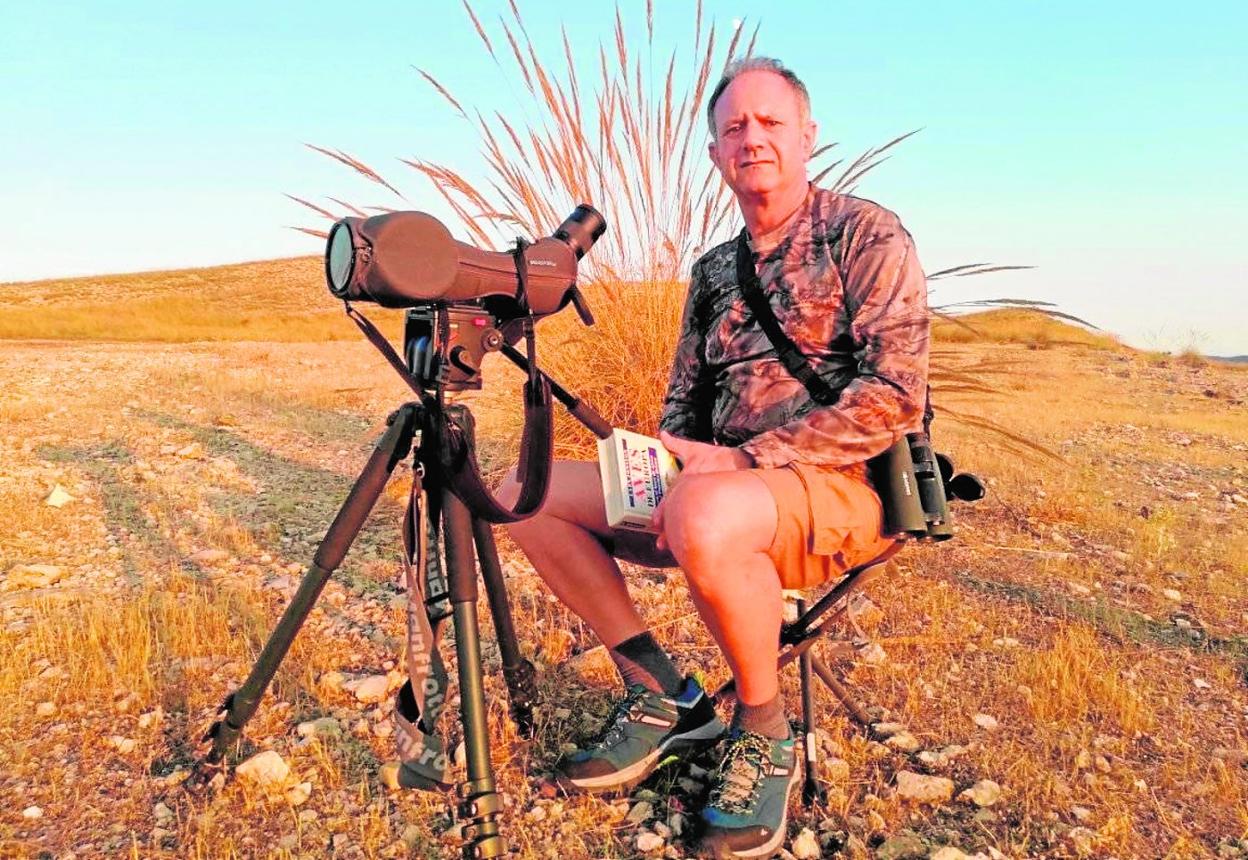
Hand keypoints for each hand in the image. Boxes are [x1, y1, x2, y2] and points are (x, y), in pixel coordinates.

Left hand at [652, 432, 753, 552]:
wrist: (748, 462)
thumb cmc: (721, 457)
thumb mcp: (698, 449)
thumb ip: (677, 445)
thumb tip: (662, 434)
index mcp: (689, 481)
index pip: (671, 499)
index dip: (662, 512)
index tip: (654, 523)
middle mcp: (699, 495)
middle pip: (681, 516)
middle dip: (671, 532)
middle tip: (662, 543)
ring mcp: (712, 505)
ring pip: (696, 525)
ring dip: (687, 539)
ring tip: (679, 554)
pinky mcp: (724, 513)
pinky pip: (713, 528)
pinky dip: (706, 539)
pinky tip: (700, 551)